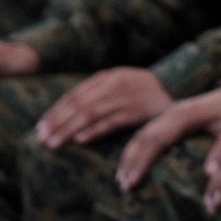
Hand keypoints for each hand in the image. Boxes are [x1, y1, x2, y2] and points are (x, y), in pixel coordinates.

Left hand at [36, 68, 172, 148]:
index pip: (74, 95)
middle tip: (42, 138)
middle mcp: (113, 84)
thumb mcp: (123, 85)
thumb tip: (75, 114)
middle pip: (78, 105)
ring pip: (90, 113)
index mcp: (106, 77)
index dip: (55, 112)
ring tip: (54, 143)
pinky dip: (95, 130)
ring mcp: (125, 97)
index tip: (41, 127)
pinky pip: (112, 121)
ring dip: (69, 129)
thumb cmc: (148, 93)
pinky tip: (80, 139)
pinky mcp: (138, 111)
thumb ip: (102, 94)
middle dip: (57, 122)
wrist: (180, 88)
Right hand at [116, 86, 220, 191]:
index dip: (142, 161)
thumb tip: (209, 174)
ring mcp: (168, 115)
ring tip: (121, 181)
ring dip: (129, 157)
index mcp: (184, 116)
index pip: (156, 139)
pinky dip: (136, 150)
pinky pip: (147, 134)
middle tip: (123, 187)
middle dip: (130, 162)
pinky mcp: (170, 120)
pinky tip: (131, 165)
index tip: (133, 181)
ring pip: (141, 134)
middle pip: (142, 137)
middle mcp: (171, 113)